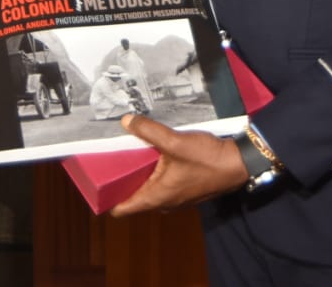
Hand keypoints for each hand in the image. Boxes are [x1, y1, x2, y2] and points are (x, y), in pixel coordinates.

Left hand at [109, 115, 247, 216]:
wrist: (238, 163)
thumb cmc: (207, 159)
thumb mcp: (174, 141)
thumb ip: (149, 131)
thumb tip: (125, 121)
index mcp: (156, 197)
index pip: (122, 209)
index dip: (105, 199)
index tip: (94, 182)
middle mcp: (163, 202)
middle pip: (133, 197)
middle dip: (119, 181)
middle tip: (108, 161)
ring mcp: (175, 197)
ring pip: (147, 189)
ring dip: (137, 175)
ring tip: (127, 154)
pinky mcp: (184, 188)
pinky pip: (160, 183)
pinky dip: (152, 172)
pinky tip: (152, 153)